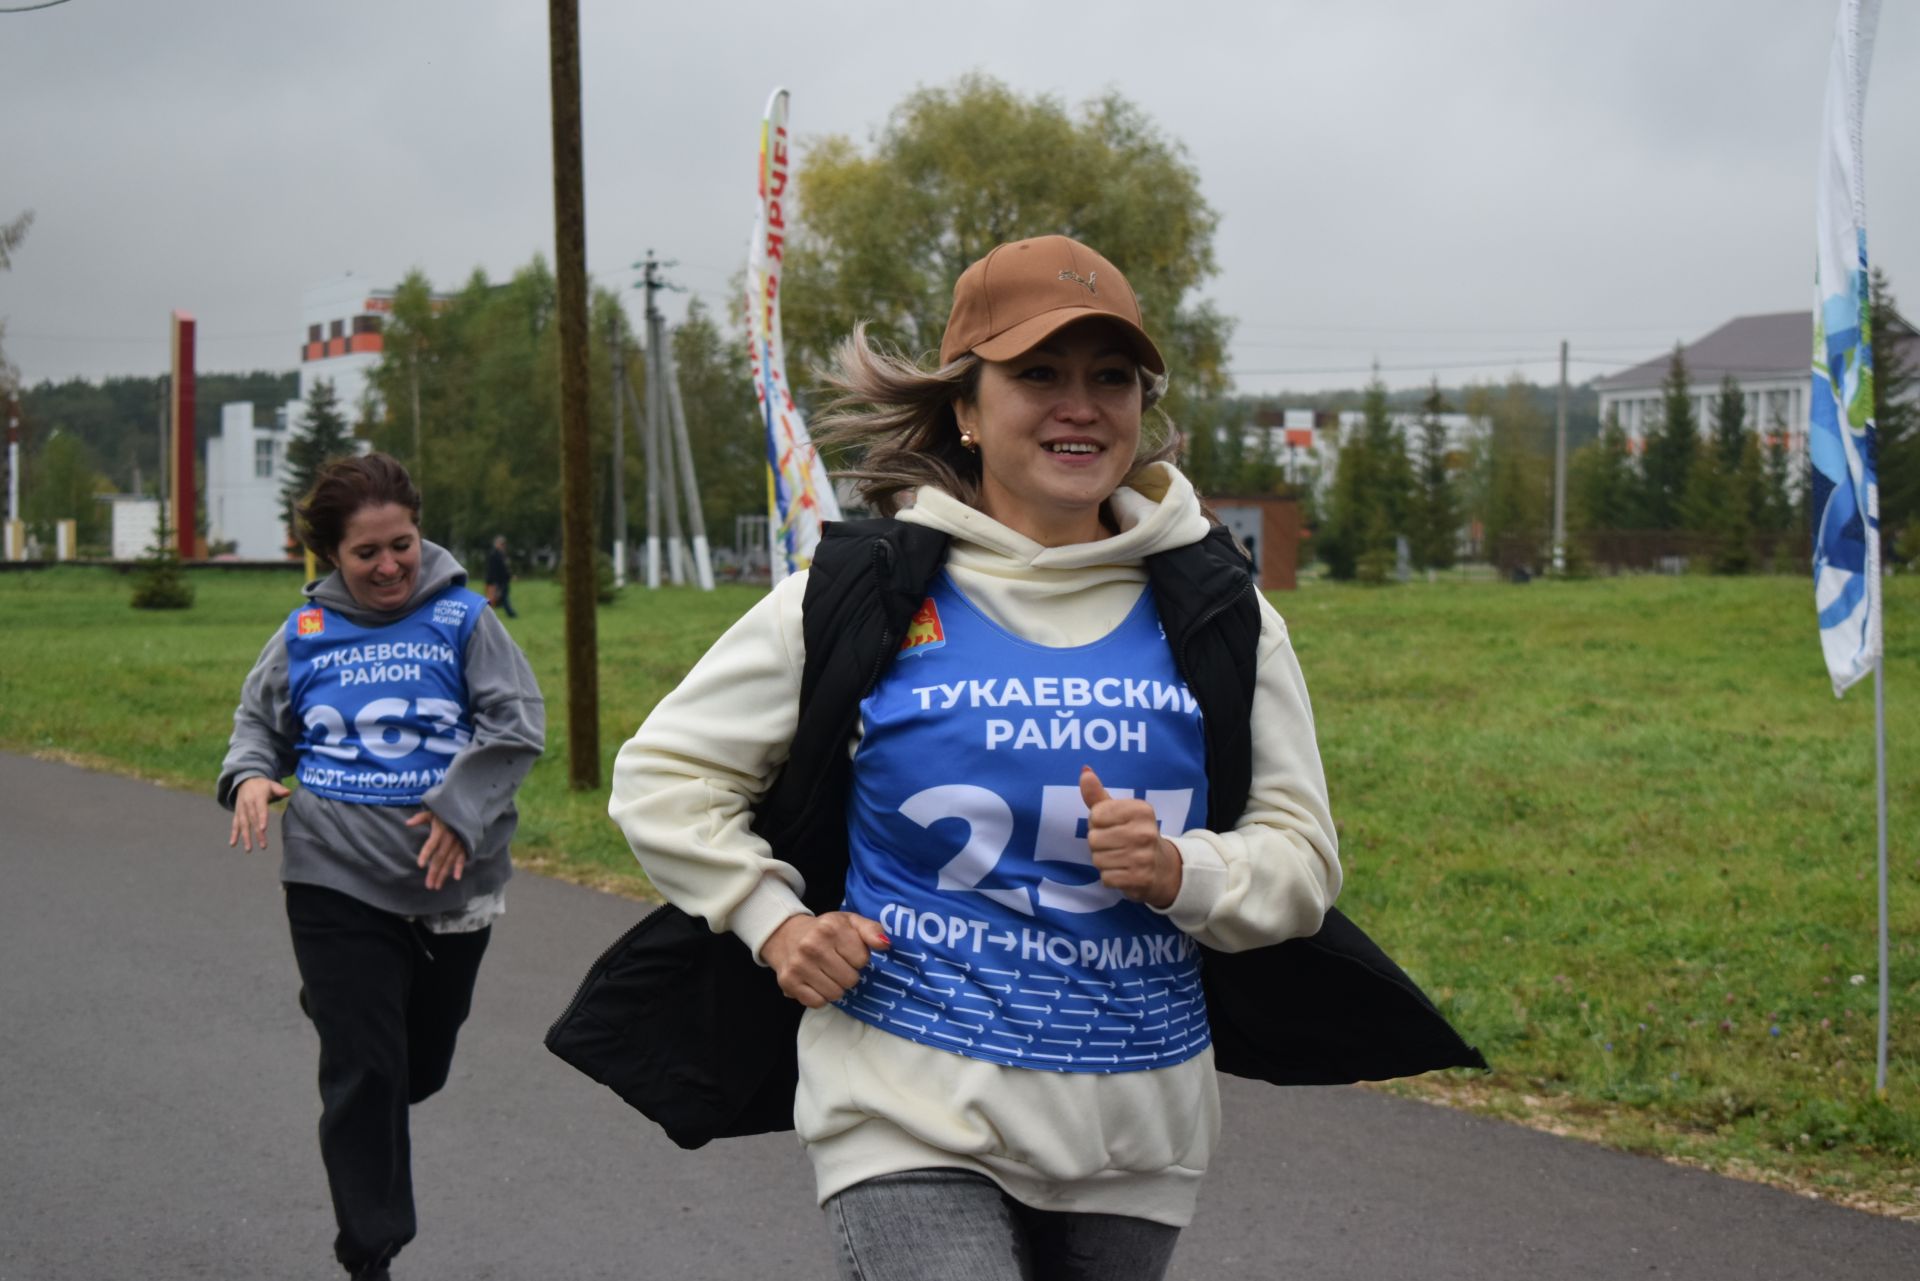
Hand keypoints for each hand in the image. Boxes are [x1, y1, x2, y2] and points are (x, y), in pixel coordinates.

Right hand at [229, 777, 291, 850]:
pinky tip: (232, 844)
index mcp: (257, 797)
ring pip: (243, 824)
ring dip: (245, 837)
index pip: (260, 809)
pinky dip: (233, 834)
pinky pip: (235, 824)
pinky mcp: (237, 813)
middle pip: (253, 820)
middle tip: (263, 846)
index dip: (262, 819)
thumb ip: (279, 789)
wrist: (245, 780)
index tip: (263, 829)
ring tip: (249, 849)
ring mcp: (241, 809)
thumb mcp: (271, 784)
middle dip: (257, 833)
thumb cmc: (262, 785)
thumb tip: (288, 792)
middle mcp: (248, 804)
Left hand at [406, 810, 468, 890]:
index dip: (426, 854)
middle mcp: (450, 839)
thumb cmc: (445, 813)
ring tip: (436, 886)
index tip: (420, 865)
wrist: (466, 809)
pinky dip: (459, 868)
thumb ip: (421, 818)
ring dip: (443, 875)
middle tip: (428, 885)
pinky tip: (456, 878)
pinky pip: (462, 858)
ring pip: (450, 861)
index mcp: (440, 831)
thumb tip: (408, 823)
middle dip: (434, 872)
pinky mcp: (464, 846)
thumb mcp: (433, 812)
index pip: (431, 844)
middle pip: (440, 858)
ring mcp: (458, 844)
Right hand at [760, 912, 889, 1007]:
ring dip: (835, 987)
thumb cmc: (824, 930)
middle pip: (850, 980)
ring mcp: (798, 965)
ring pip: (835, 994)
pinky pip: (817, 1002)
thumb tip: (885, 945)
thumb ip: (871, 929)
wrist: (785, 935)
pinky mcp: (788, 982)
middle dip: (847, 974)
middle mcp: (812, 945)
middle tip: (837, 964)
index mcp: (831, 927)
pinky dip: (820, 996)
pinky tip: (815, 982)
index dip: (858, 958)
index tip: (847, 952)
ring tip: (826, 973)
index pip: (862, 959)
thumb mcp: (849, 922)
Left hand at [1081, 765, 1182, 908]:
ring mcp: (1144, 856)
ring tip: (1120, 858)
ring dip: (1104, 862)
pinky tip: (1124, 872)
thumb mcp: (1119, 811)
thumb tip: (1084, 771)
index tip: (1113, 826)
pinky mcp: (1141, 878)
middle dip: (1099, 845)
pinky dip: (1110, 877)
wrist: (1162, 867)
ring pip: (1098, 859)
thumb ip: (1098, 794)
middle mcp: (1145, 831)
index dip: (1097, 823)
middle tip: (1117, 845)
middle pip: (1094, 839)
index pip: (1095, 815)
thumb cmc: (1133, 834)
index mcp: (1140, 810)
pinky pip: (1106, 878)